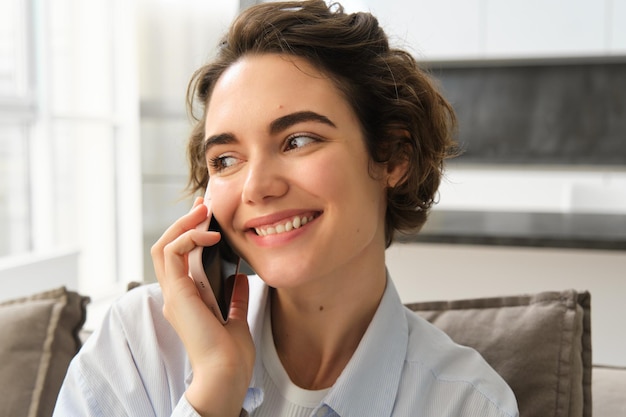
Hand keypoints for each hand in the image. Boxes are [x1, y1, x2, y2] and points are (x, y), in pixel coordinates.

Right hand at [151, 198, 254, 416]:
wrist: (227, 372)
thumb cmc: (231, 354)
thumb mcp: (235, 316)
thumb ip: (234, 297)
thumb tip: (239, 277)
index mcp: (186, 300)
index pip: (179, 258)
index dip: (190, 233)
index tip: (208, 217)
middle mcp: (175, 295)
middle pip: (167, 247)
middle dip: (184, 222)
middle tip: (204, 206)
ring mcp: (173, 294)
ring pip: (163, 246)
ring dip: (183, 225)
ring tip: (204, 212)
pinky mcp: (176, 293)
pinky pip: (172, 254)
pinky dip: (188, 238)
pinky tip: (210, 235)